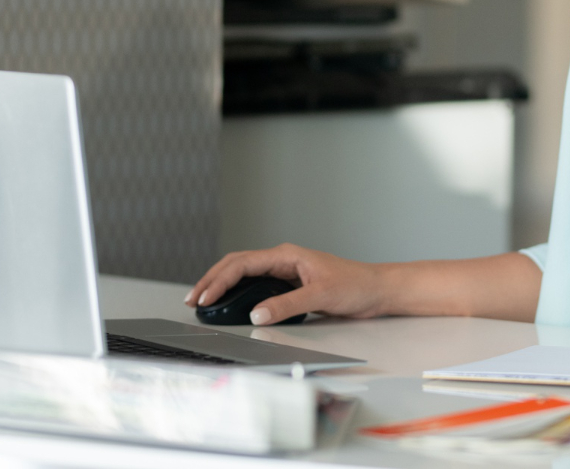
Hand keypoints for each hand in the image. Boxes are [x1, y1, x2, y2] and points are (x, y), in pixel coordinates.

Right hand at [185, 243, 388, 324]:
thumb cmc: (354, 285)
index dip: (220, 280)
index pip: (243, 264)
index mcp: (287, 255)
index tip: (205, 297)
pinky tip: (230, 303)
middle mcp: (282, 261)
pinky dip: (238, 293)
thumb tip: (257, 314)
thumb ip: (287, 305)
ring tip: (204, 301)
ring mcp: (284, 273)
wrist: (375, 290)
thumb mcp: (320, 296)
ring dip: (223, 286)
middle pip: (237, 265)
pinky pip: (256, 286)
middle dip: (212, 280)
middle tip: (194, 299)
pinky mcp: (288, 286)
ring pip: (244, 275)